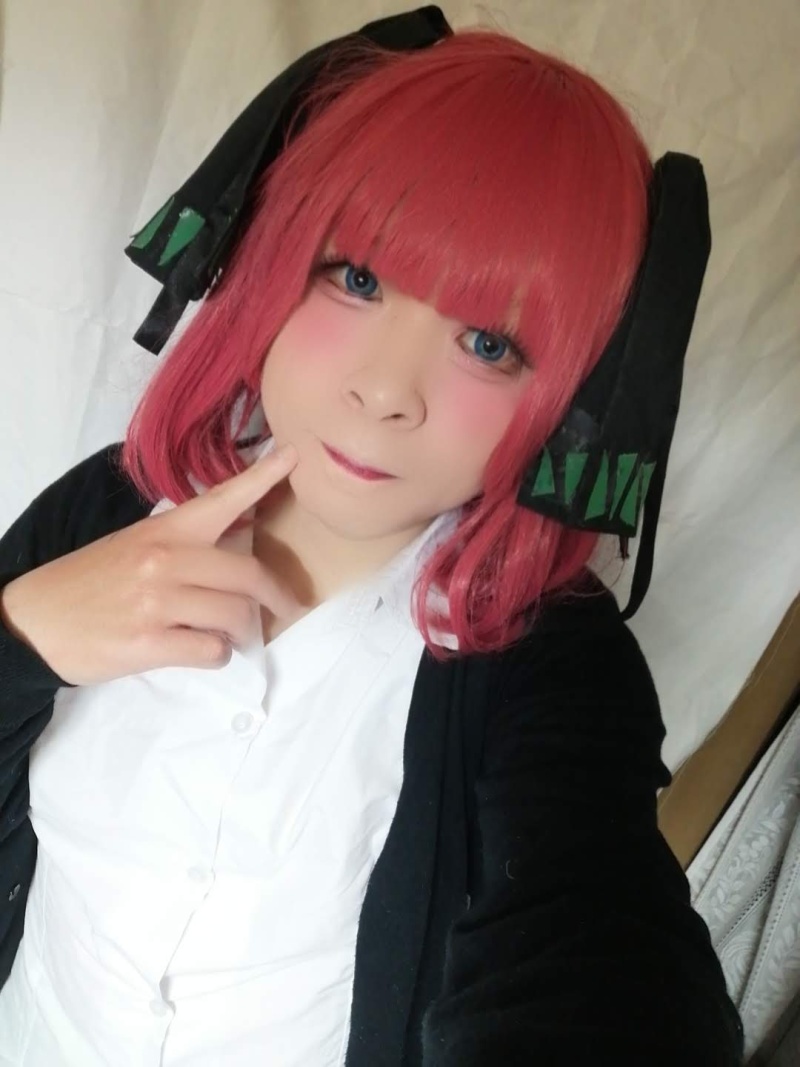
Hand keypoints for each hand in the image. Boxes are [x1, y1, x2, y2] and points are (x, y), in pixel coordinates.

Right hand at [0, 445, 300, 684]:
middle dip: (278, 596)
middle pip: (248, 574)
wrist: (34, 621)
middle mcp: (164, 560)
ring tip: (232, 634)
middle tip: (288, 608)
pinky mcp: (148, 643)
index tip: (295, 456)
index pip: (222, 498)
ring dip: (244, 630)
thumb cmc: (90, 582)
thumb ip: (185, 542)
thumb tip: (242, 533)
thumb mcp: (135, 545)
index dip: (263, 477)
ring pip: (236, 615)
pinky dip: (219, 654)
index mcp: (164, 530)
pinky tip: (204, 649)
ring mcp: (157, 602)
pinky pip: (212, 650)